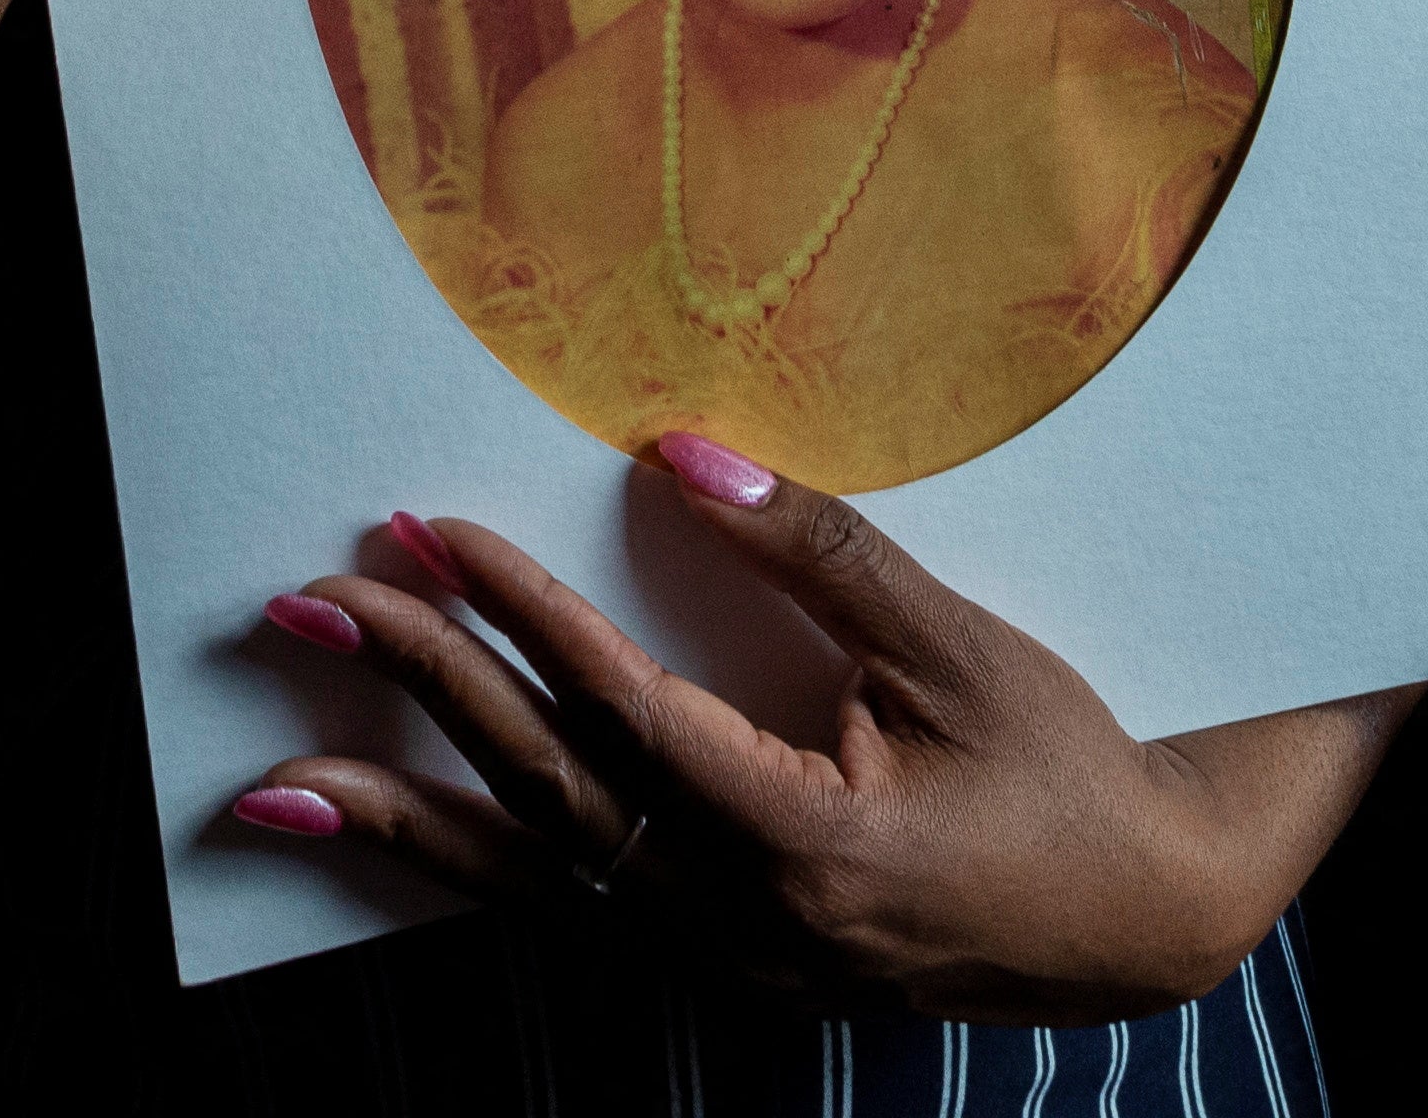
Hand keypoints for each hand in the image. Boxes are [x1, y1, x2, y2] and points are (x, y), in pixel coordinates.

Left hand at [234, 440, 1403, 1023]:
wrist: (1147, 914)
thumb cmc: (1068, 769)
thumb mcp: (958, 648)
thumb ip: (820, 553)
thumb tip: (685, 457)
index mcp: (809, 840)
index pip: (621, 713)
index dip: (517, 617)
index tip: (427, 535)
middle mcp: (749, 921)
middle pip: (552, 796)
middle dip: (423, 696)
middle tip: (319, 605)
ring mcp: (735, 963)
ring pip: (543, 883)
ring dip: (411, 819)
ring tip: (281, 777)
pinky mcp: (732, 969)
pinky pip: (579, 917)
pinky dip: (481, 875)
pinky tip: (403, 839)